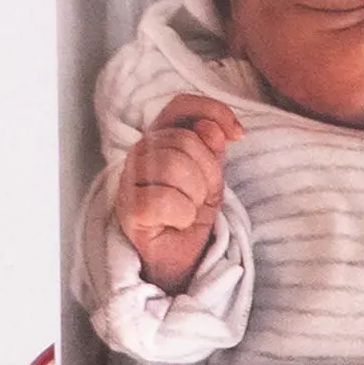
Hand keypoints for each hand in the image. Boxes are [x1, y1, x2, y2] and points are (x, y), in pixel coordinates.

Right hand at [113, 92, 241, 290]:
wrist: (177, 259)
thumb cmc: (190, 214)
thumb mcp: (212, 176)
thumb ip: (212, 148)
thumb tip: (212, 128)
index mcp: (160, 138)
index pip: (180, 105)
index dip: (212, 111)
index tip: (236, 134)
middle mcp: (140, 152)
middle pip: (185, 140)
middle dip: (208, 172)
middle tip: (202, 197)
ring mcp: (129, 179)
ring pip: (174, 166)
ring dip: (195, 195)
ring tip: (188, 210)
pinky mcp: (127, 209)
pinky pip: (165, 200)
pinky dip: (182, 216)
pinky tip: (176, 224)